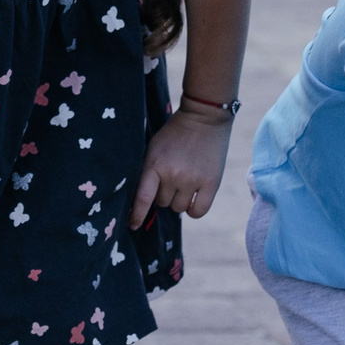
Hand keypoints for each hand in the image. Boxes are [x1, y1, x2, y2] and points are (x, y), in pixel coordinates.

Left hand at [130, 108, 230, 226]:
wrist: (203, 119)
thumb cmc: (173, 134)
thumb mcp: (153, 149)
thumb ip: (148, 172)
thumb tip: (144, 200)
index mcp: (154, 165)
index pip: (143, 198)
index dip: (137, 215)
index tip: (132, 226)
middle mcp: (173, 175)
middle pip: (162, 203)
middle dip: (163, 195)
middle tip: (170, 179)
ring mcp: (193, 180)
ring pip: (179, 208)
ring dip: (178, 201)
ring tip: (183, 183)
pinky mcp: (212, 183)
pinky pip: (198, 211)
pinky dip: (193, 210)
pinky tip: (192, 199)